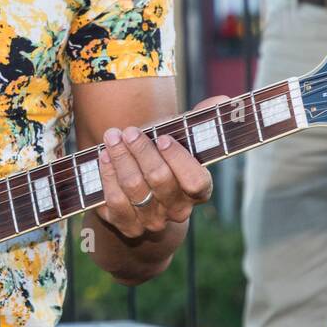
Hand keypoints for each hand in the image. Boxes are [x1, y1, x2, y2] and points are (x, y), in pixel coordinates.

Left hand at [95, 95, 228, 240]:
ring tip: (112, 137)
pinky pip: (115, 202)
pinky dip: (108, 176)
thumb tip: (223, 101)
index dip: (179, 160)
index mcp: (199, 190)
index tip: (163, 138)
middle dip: (142, 151)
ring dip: (121, 158)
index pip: (195, 181)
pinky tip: (104, 157)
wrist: (143, 191)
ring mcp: (152, 221)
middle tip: (129, 131)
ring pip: (135, 189)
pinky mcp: (127, 225)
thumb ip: (198, 122)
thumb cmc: (163, 157)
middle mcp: (178, 210)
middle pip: (160, 180)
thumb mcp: (181, 140)